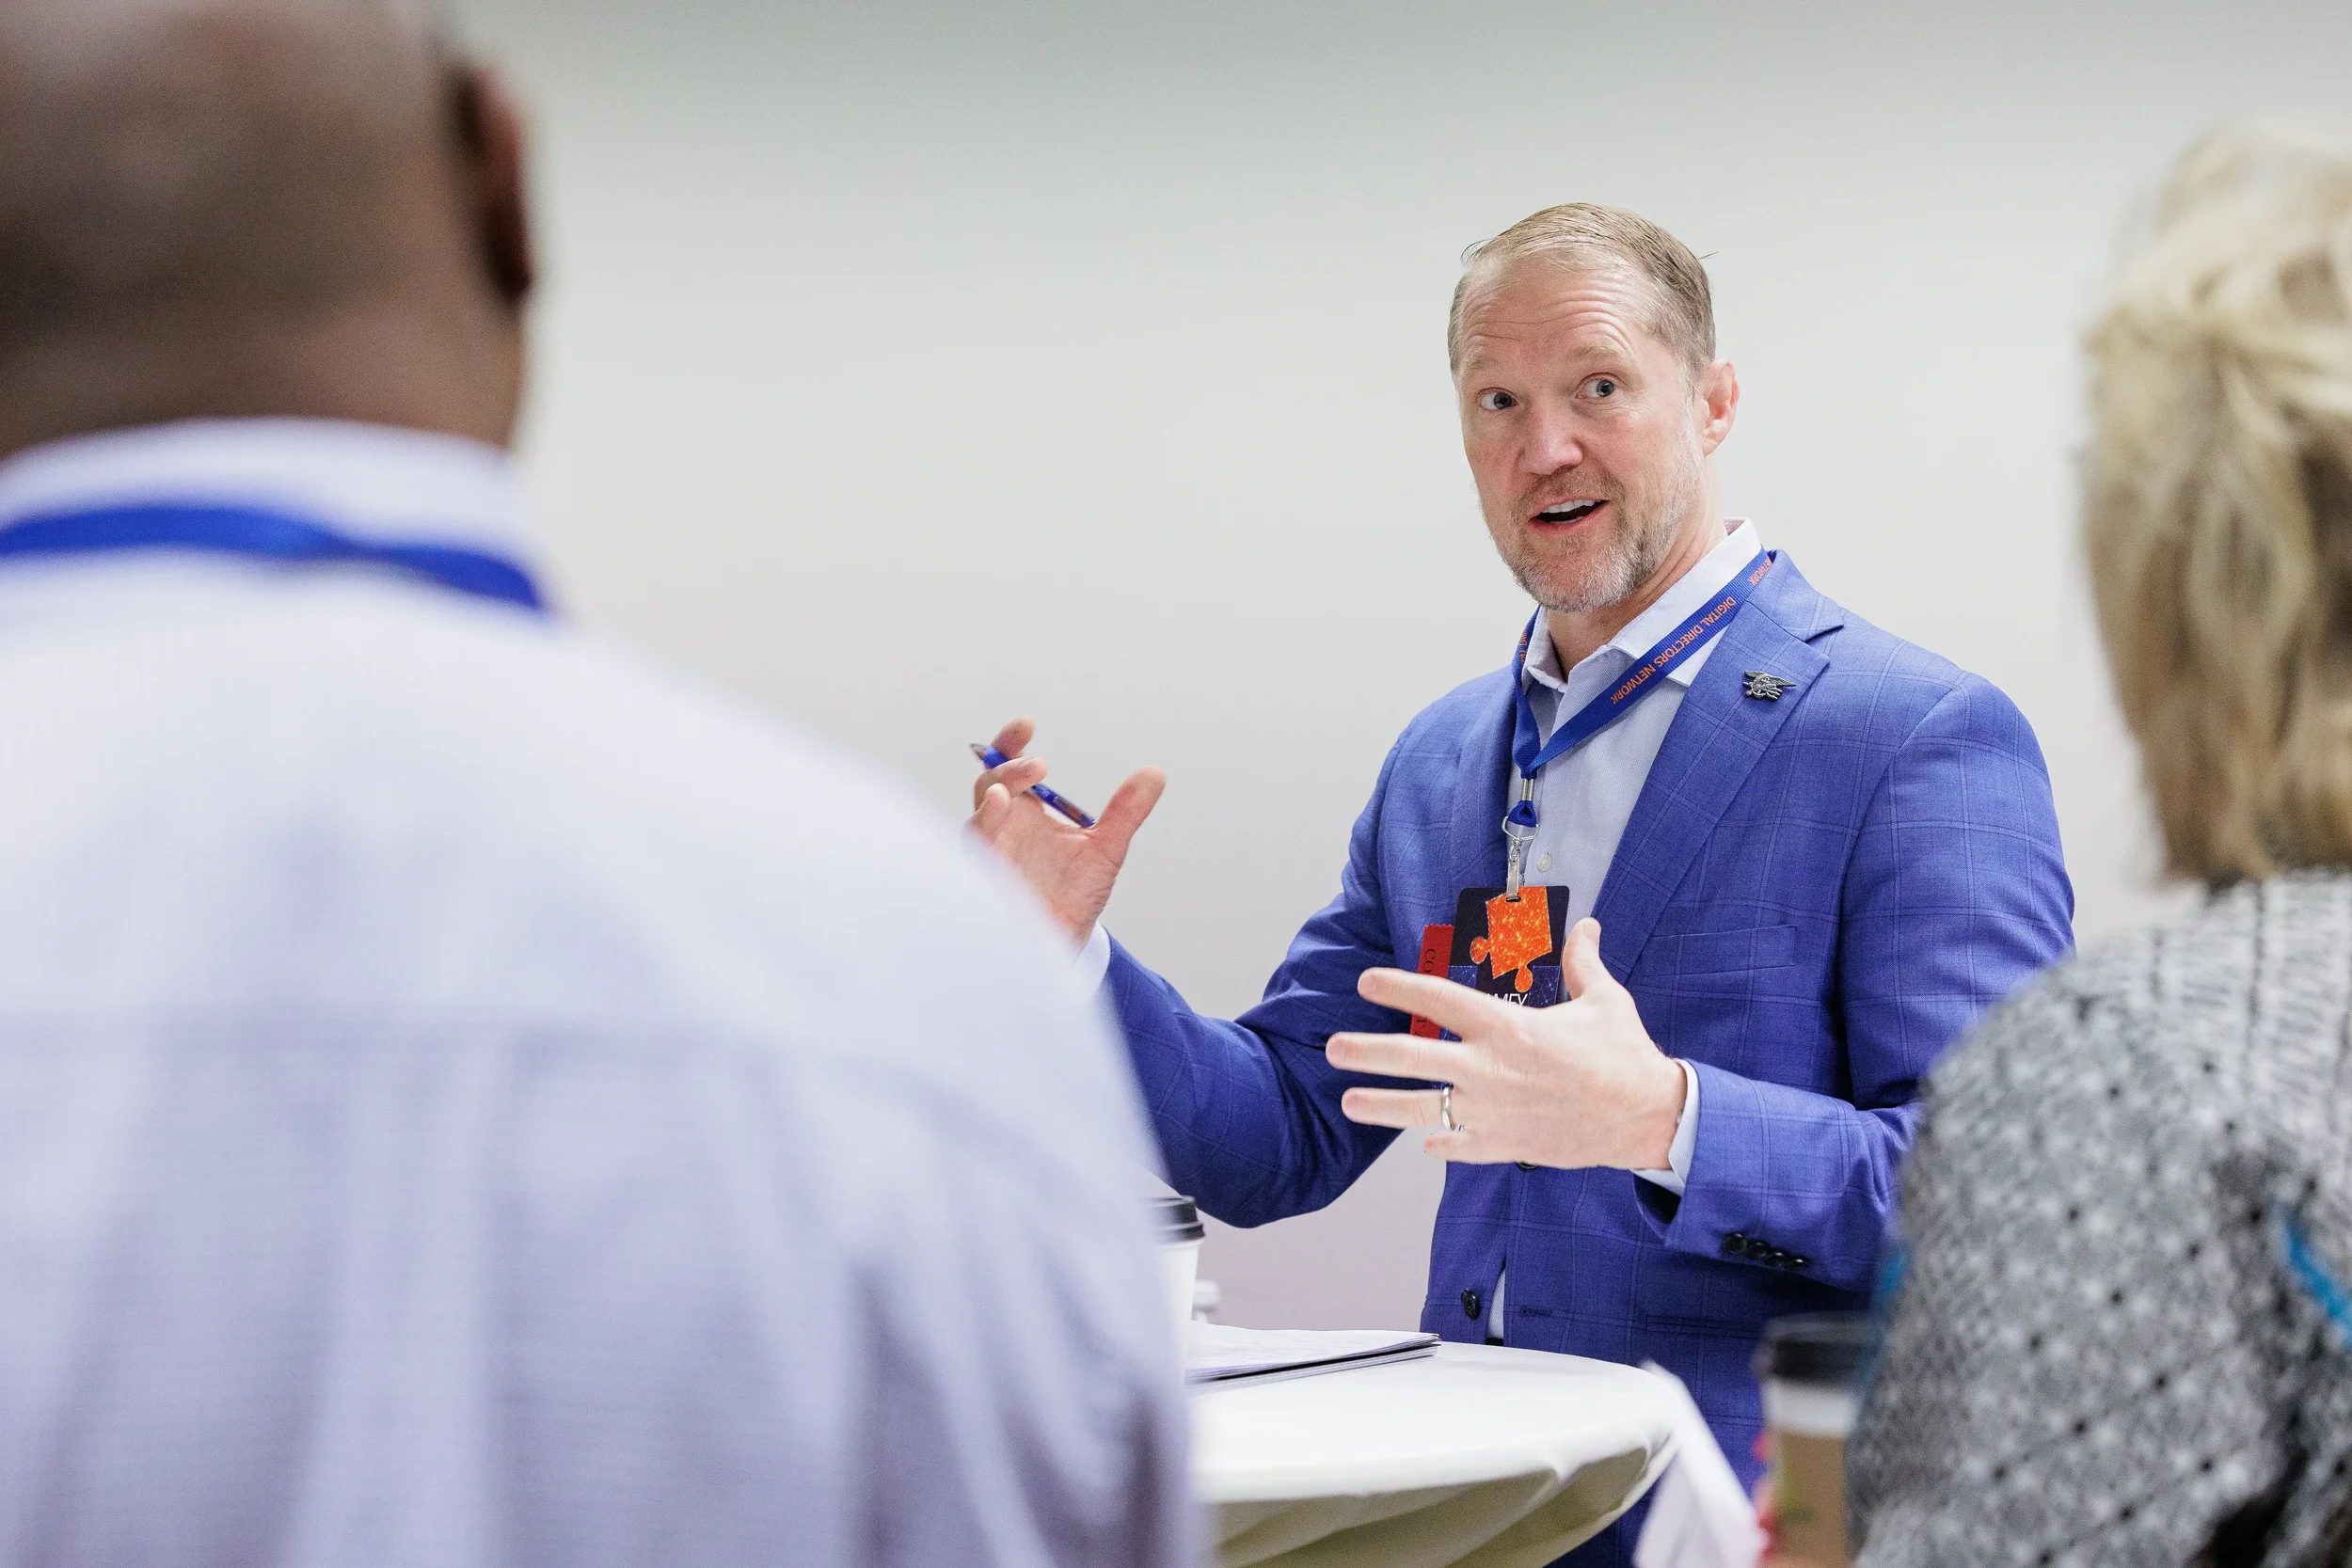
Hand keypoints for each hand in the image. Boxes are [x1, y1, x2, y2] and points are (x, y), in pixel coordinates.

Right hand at [966, 716, 1164, 945]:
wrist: (1062, 943)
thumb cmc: (1073, 895)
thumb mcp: (1106, 849)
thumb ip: (1125, 812)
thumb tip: (1155, 774)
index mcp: (1024, 813)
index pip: (1011, 768)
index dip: (1011, 744)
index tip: (1027, 724)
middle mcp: (1002, 829)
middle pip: (990, 786)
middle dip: (1008, 770)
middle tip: (1039, 766)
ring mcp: (992, 856)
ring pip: (977, 821)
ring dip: (991, 804)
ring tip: (1008, 793)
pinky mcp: (987, 885)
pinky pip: (977, 858)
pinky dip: (983, 834)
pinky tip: (996, 815)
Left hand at [1327, 917, 1685, 1168]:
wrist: (1647, 1118)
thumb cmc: (1625, 1057)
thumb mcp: (1604, 1000)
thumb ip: (1583, 962)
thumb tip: (1587, 925)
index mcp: (1508, 1027)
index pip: (1439, 999)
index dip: (1399, 987)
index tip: (1367, 982)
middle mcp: (1490, 1070)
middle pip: (1413, 1058)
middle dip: (1366, 1052)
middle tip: (1332, 1048)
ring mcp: (1493, 1112)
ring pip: (1422, 1108)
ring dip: (1380, 1105)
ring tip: (1348, 1101)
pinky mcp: (1506, 1145)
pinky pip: (1459, 1145)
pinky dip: (1440, 1141)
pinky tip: (1424, 1139)